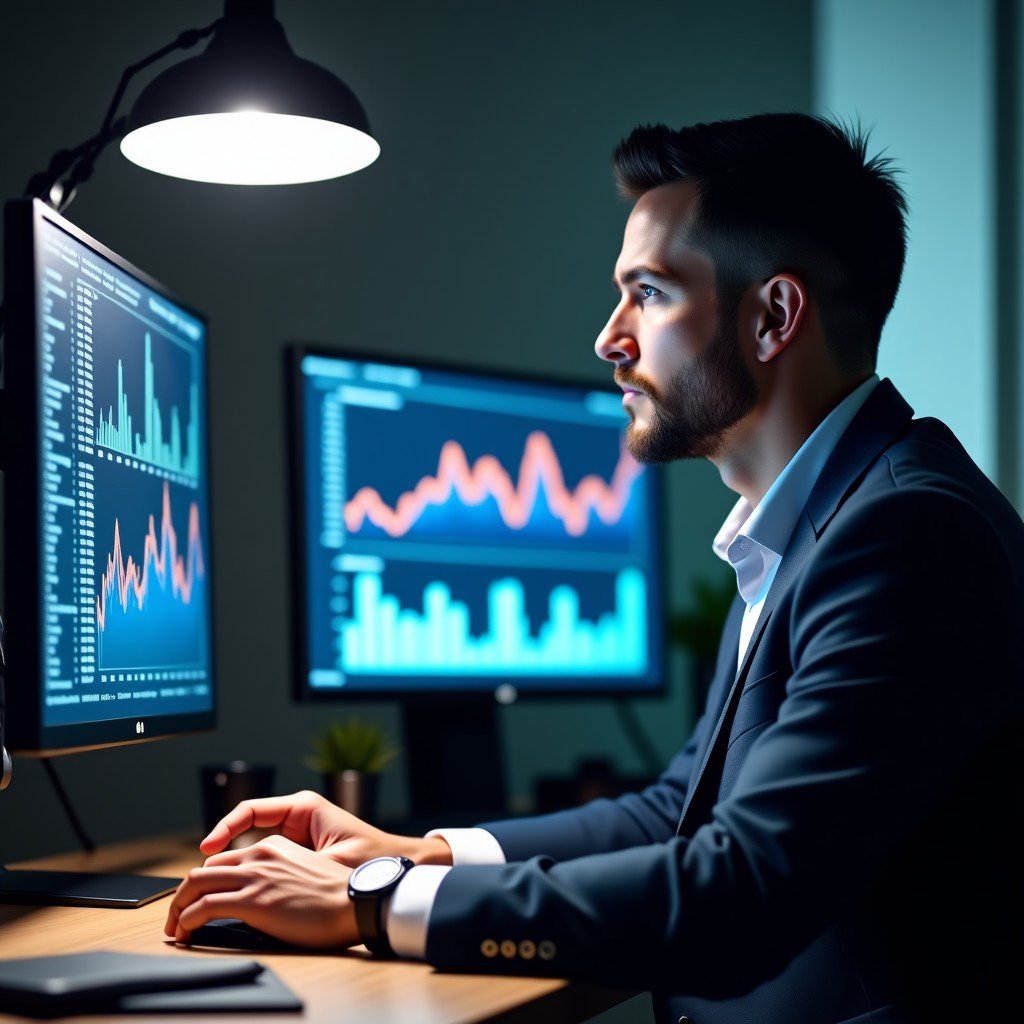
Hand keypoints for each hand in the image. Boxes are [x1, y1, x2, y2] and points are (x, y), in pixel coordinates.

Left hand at [164, 834, 358, 946]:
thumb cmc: (337, 896)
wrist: (354, 901)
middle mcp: (259, 856)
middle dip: (182, 894)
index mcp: (273, 846)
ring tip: (174, 928)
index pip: (224, 861)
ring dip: (177, 908)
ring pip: (196, 885)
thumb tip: (258, 900)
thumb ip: (277, 876)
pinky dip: (186, 921)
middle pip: (203, 870)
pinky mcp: (252, 901)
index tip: (198, 901)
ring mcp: (254, 877)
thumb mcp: (303, 873)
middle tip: (176, 916)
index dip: (205, 882)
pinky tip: (184, 934)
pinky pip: (204, 908)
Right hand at [199, 789, 452, 867]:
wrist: (393, 873)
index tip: (207, 848)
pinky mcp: (299, 851)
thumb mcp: (331, 860)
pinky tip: (240, 891)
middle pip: (247, 827)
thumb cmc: (371, 861)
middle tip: (200, 874)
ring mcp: (298, 834)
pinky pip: (267, 857)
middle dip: (223, 848)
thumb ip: (298, 866)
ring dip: (235, 862)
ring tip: (212, 884)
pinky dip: (252, 870)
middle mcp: (298, 816)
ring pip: (254, 844)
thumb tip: (260, 877)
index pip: (251, 810)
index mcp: (304, 808)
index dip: (225, 827)